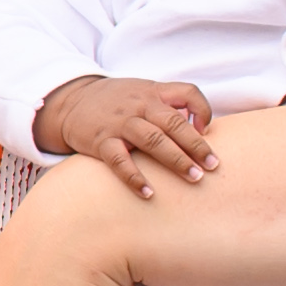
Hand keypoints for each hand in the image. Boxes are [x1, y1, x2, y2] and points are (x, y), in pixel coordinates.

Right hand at [35, 76, 217, 187]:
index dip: (203, 110)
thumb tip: (201, 129)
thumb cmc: (117, 102)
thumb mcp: (143, 92)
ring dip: (176, 160)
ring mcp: (120, 123)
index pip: (187, 92)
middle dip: (196, 145)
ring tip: (194, 178)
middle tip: (213, 166)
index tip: (208, 131)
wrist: (71, 101)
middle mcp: (139, 105)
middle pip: (174, 123)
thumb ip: (170, 105)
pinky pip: (119, 161)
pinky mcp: (101, 141)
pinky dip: (134, 178)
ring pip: (152, 140)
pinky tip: (148, 193)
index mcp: (153, 92)